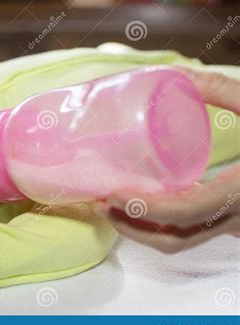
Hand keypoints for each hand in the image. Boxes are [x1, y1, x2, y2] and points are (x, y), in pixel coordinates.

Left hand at [96, 66, 239, 252]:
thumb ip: (226, 91)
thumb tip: (180, 76)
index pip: (186, 211)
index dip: (145, 210)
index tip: (113, 195)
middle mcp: (236, 218)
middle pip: (174, 239)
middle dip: (131, 227)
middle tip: (102, 203)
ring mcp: (233, 226)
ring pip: (180, 243)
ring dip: (141, 232)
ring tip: (112, 207)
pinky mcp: (229, 224)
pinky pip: (188, 235)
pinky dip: (159, 227)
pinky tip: (140, 207)